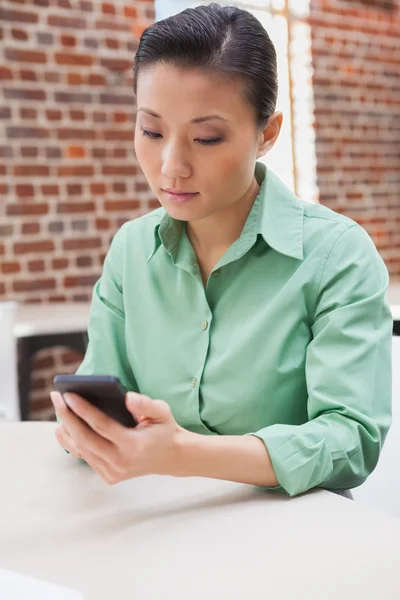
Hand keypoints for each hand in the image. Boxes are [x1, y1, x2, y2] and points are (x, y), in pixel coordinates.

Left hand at [50, 391, 183, 484]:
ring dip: (67, 427)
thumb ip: (146, 404)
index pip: (101, 426)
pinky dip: (72, 441)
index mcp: (134, 446)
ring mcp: (113, 473)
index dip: (83, 410)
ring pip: (82, 449)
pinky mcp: (108, 476)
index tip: (69, 394)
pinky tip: (64, 426)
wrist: (170, 456)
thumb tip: (127, 398)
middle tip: (56, 397)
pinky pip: (85, 456)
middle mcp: (121, 463)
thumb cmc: (163, 429)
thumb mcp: (162, 411)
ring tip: (59, 407)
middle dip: (67, 416)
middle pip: (85, 438)